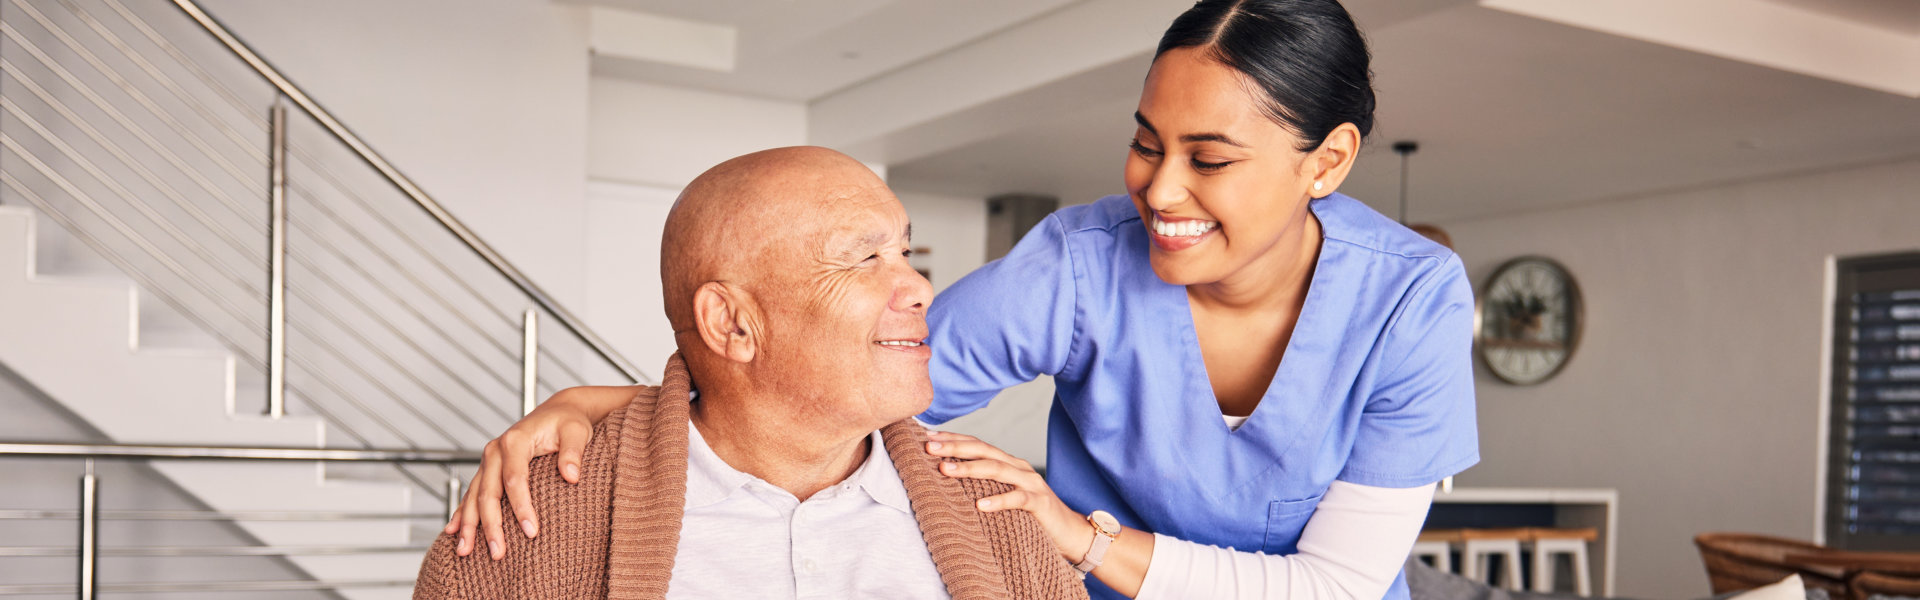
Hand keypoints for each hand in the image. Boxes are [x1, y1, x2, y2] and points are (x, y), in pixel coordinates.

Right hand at [443, 385, 637, 558]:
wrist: (558, 411)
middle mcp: (495, 450)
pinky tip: (453, 533)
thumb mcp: (577, 431)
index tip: (531, 532)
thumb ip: (573, 452)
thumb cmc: (569, 422)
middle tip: (498, 553)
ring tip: (465, 553)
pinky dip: (462, 514)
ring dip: (469, 526)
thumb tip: (571, 476)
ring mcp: (488, 461)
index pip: (515, 479)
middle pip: (488, 493)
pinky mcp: (488, 469)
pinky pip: (471, 494)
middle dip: (491, 525)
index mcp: (515, 441)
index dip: (521, 507)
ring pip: (473, 496)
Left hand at [923, 431, 1093, 561]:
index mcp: (1007, 463)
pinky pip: (1017, 499)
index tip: (927, 438)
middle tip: (929, 448)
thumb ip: (984, 485)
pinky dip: (999, 500)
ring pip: (997, 469)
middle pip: (984, 451)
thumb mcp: (1004, 495)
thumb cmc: (1030, 515)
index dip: (953, 439)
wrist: (1071, 533)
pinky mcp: (1040, 503)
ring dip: (970, 468)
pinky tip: (980, 505)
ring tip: (946, 470)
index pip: (977, 444)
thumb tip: (948, 480)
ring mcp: (1030, 483)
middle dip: (955, 447)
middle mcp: (1018, 467)